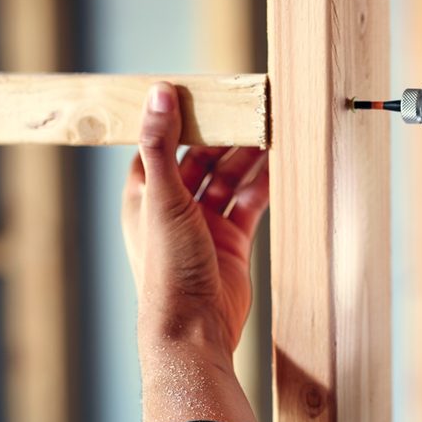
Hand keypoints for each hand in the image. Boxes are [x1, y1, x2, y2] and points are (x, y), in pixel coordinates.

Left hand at [122, 82, 269, 359]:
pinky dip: (261, 184)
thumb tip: (159, 94)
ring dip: (245, 156)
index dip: (176, 120)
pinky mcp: (231, 243)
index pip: (158, 146)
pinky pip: (248, 204)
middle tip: (246, 108)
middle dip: (221, 135)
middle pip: (198, 158)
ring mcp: (203, 226)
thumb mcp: (163, 198)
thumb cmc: (168, 269)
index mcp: (144, 197)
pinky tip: (278, 163)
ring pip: (226, 179)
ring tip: (269, 128)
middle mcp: (172, 209)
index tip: (199, 94)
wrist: (195, 328)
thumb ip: (161, 144)